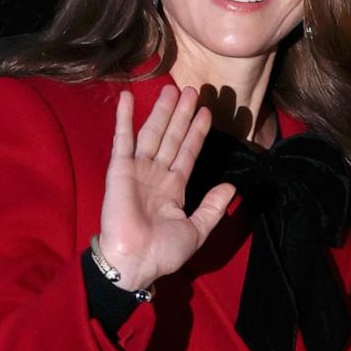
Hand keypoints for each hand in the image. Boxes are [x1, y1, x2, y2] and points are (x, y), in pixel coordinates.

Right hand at [97, 86, 234, 289]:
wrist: (136, 261)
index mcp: (173, 188)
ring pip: (152, 133)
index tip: (206, 112)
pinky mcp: (119, 169)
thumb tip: (231, 188)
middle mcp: (155, 174)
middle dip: (182, 114)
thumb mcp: (197, 230)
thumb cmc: (163, 252)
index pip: (188, 152)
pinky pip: (122, 140)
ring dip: (162, 111)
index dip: (197, 132)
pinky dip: (124, 118)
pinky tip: (126, 98)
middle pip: (172, 137)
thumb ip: (212, 207)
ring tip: (172, 88)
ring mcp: (137, 170)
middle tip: (191, 90)